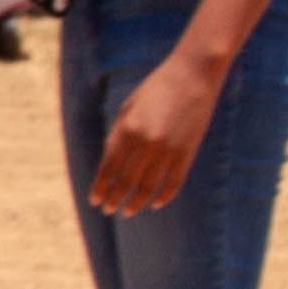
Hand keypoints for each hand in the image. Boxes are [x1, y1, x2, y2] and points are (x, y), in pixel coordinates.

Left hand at [88, 44, 225, 216]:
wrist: (192, 77)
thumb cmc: (155, 90)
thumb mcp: (128, 108)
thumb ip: (118, 135)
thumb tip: (109, 164)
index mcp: (126, 129)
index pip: (108, 168)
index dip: (100, 187)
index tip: (95, 201)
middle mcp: (145, 142)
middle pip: (126, 181)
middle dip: (115, 198)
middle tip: (108, 210)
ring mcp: (168, 149)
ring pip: (149, 187)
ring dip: (137, 202)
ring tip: (128, 212)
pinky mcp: (188, 152)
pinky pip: (174, 182)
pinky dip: (164, 196)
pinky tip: (155, 204)